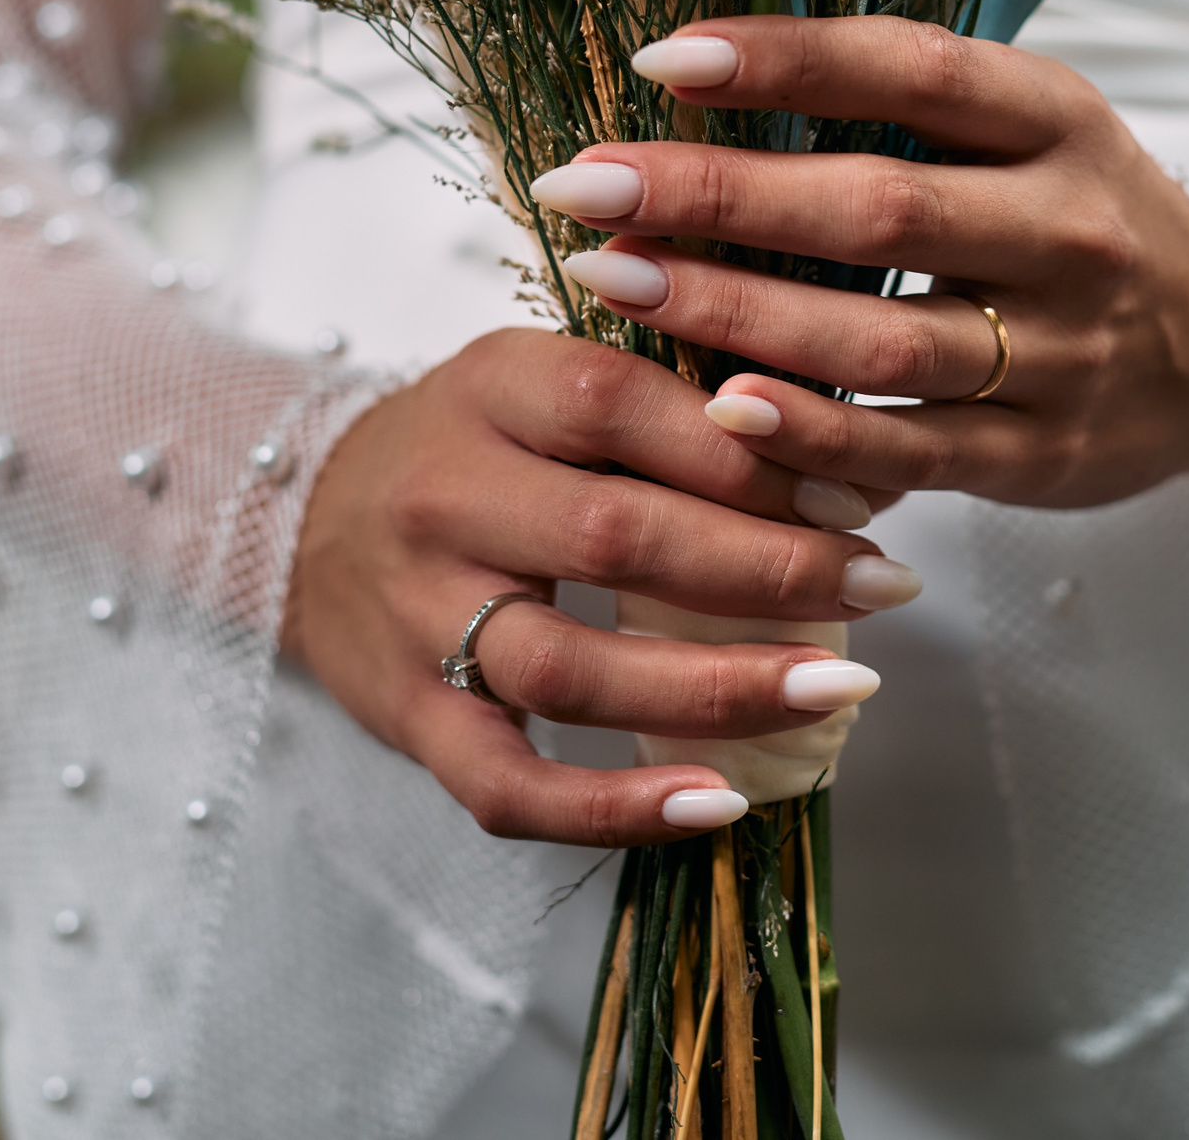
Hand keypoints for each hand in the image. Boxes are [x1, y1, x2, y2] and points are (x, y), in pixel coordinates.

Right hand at [287, 328, 918, 846]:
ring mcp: (418, 616)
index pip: (625, 406)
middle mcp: (442, 495)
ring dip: (718, 687)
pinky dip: (614, 808)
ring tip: (836, 688)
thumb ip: (667, 402)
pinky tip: (716, 806)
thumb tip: (841, 452)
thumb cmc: (473, 445)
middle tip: (883, 585)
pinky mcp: (407, 718)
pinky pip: (508, 785)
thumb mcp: (547, 381)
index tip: (859, 494)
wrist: (305, 517)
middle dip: (769, 567)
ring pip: (571, 667)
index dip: (751, 452)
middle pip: (615, 537)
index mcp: (490, 386)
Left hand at [527, 15, 1188, 510]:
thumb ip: (903, 106)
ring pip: (882, 336)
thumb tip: (706, 68)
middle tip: (586, 186)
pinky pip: (913, 448)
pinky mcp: (1046, 455)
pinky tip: (718, 409)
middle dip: (717, 194)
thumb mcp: (1028, 133)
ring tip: (614, 281)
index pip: (913, 72)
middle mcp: (1071, 229)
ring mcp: (1065, 350)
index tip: (658, 58)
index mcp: (1060, 121)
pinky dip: (813, 433)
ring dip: (734, 312)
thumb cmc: (1077, 218)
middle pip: (879, 207)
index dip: (786, 60)